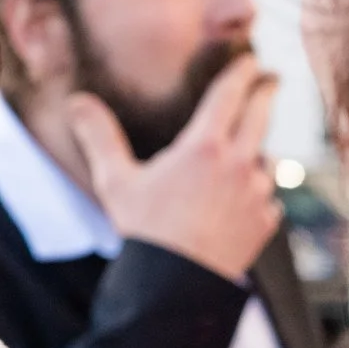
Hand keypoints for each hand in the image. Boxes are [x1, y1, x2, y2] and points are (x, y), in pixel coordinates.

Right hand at [66, 58, 281, 282]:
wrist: (176, 286)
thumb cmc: (144, 232)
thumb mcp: (115, 181)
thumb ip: (99, 136)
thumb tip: (76, 101)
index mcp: (204, 147)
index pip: (230, 95)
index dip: (242, 73)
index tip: (250, 61)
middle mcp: (238, 164)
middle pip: (261, 116)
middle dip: (267, 93)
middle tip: (272, 81)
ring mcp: (257, 194)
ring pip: (266, 161)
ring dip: (258, 152)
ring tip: (249, 152)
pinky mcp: (266, 222)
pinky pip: (267, 199)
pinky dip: (257, 195)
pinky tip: (242, 203)